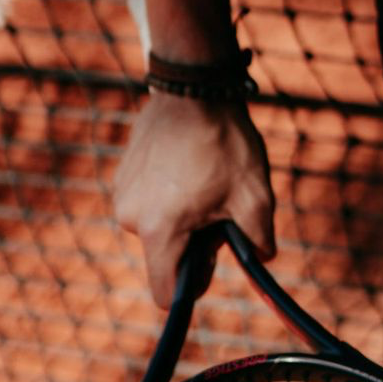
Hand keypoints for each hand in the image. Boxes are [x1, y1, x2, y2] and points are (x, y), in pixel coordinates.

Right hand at [112, 93, 275, 305]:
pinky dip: (168, 196)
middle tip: (218, 208)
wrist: (194, 88)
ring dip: (182, 217)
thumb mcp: (256, 198)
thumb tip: (260, 257)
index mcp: (159, 231)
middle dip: (193, 243)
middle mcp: (130, 218)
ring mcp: (122, 194)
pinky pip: (147, 202)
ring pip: (157, 227)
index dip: (193, 285)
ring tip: (203, 181)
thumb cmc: (225, 143)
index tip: (211, 258)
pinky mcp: (122, 175)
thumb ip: (259, 240)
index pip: (165, 294)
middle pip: (165, 256)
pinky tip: (188, 166)